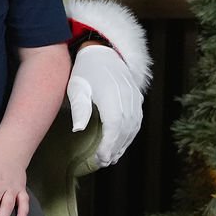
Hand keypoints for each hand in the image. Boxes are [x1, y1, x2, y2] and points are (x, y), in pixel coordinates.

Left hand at [67, 44, 142, 167]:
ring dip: (124, 144)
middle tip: (104, 162)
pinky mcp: (137, 98)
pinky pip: (137, 120)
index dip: (109, 144)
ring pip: (133, 127)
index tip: (101, 158)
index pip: (114, 125)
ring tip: (112, 158)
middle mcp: (127, 97)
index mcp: (112, 94)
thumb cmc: (85, 71)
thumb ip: (79, 107)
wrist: (102, 52)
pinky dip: (130, 135)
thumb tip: (78, 129)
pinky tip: (121, 144)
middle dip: (116, 148)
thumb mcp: (77, 87)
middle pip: (125, 129)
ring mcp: (135, 97)